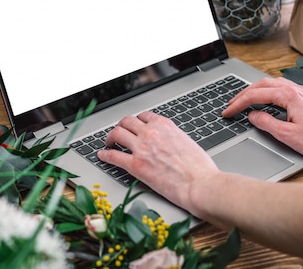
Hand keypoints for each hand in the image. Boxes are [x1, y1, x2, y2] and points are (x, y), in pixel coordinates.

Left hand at [97, 111, 218, 211]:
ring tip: (108, 143)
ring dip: (110, 137)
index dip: (136, 121)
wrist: (200, 184)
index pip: (144, 116)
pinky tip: (102, 155)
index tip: (133, 126)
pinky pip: (114, 155)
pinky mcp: (136, 166)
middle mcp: (151, 133)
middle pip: (127, 122)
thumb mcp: (187, 143)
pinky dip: (105, 154)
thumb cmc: (200, 168)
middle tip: (118, 133)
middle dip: (120, 126)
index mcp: (165, 126)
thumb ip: (173, 139)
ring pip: (117, 134)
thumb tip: (168, 143)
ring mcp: (142, 148)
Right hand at [222, 77, 302, 162]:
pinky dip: (269, 92)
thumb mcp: (286, 135)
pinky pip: (283, 88)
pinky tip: (265, 100)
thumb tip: (252, 116)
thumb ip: (266, 123)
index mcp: (291, 96)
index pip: (257, 95)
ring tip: (245, 101)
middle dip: (244, 93)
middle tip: (232, 104)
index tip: (228, 111)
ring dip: (257, 91)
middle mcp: (297, 89)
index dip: (239, 103)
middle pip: (263, 84)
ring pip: (273, 84)